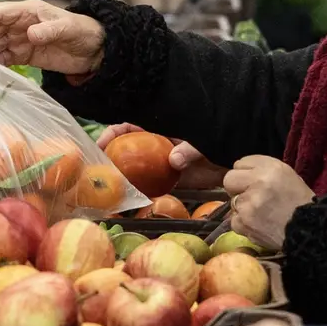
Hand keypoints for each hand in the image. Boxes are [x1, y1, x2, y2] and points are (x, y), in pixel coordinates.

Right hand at [0, 0, 104, 75]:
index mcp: (28, 11)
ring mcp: (20, 39)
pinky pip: (4, 57)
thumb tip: (30, 34)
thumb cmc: (83, 32)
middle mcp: (20, 24)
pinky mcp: (23, 54)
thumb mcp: (68, 29)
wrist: (95, 50)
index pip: (0, 13)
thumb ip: (50, 30)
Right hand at [96, 123, 225, 187]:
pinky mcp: (166, 180)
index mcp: (161, 129)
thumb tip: (174, 160)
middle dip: (109, 155)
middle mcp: (155, 145)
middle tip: (97, 168)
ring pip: (133, 167)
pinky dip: (136, 191)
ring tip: (106, 187)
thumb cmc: (216, 145)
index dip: (113, 132)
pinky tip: (127, 200)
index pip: (130, 126)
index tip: (101, 143)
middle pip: (126, 147)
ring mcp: (159, 163)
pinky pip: (146, 184)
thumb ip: (189, 149)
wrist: (230, 165)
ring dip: (119, 175)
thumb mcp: (203, 142)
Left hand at [223, 156, 313, 250]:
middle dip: (237, 188)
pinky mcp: (243, 223)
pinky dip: (244, 224)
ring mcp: (248, 204)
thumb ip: (262, 169)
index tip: (254, 181)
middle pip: (229, 180)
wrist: (308, 231)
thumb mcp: (286, 174)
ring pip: (232, 202)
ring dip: (242, 208)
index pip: (240, 163)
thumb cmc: (299, 201)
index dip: (246, 174)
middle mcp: (257, 183)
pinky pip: (234, 221)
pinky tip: (259, 225)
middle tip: (250, 196)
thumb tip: (241, 173)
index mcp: (270, 168)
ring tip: (260, 213)